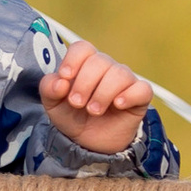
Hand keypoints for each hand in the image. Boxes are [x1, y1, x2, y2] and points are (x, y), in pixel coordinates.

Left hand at [41, 41, 151, 159]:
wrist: (89, 143)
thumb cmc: (72, 116)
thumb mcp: (53, 105)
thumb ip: (49, 89)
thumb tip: (60, 82)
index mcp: (84, 64)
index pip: (83, 48)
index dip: (73, 60)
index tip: (65, 77)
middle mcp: (106, 68)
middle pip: (99, 61)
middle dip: (84, 83)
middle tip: (77, 103)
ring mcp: (125, 81)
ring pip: (119, 74)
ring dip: (103, 93)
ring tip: (93, 110)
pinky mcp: (139, 97)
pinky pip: (142, 89)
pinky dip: (129, 95)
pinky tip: (118, 105)